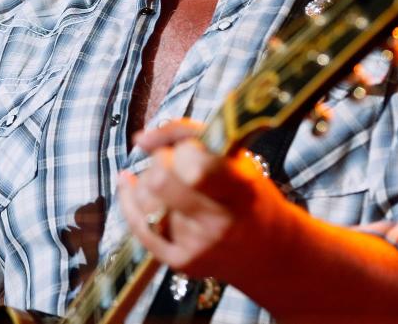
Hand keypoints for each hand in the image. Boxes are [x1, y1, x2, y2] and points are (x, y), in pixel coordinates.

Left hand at [116, 118, 296, 283]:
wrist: (268, 250)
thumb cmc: (247, 193)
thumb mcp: (234, 155)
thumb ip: (189, 134)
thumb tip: (140, 139)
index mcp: (238, 188)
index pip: (196, 167)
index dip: (183, 150)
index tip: (189, 148)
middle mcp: (218, 222)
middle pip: (159, 181)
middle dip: (160, 161)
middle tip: (174, 161)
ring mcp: (197, 245)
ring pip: (145, 199)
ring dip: (146, 180)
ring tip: (165, 177)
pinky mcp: (180, 261)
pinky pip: (138, 225)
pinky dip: (129, 199)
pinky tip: (129, 183)